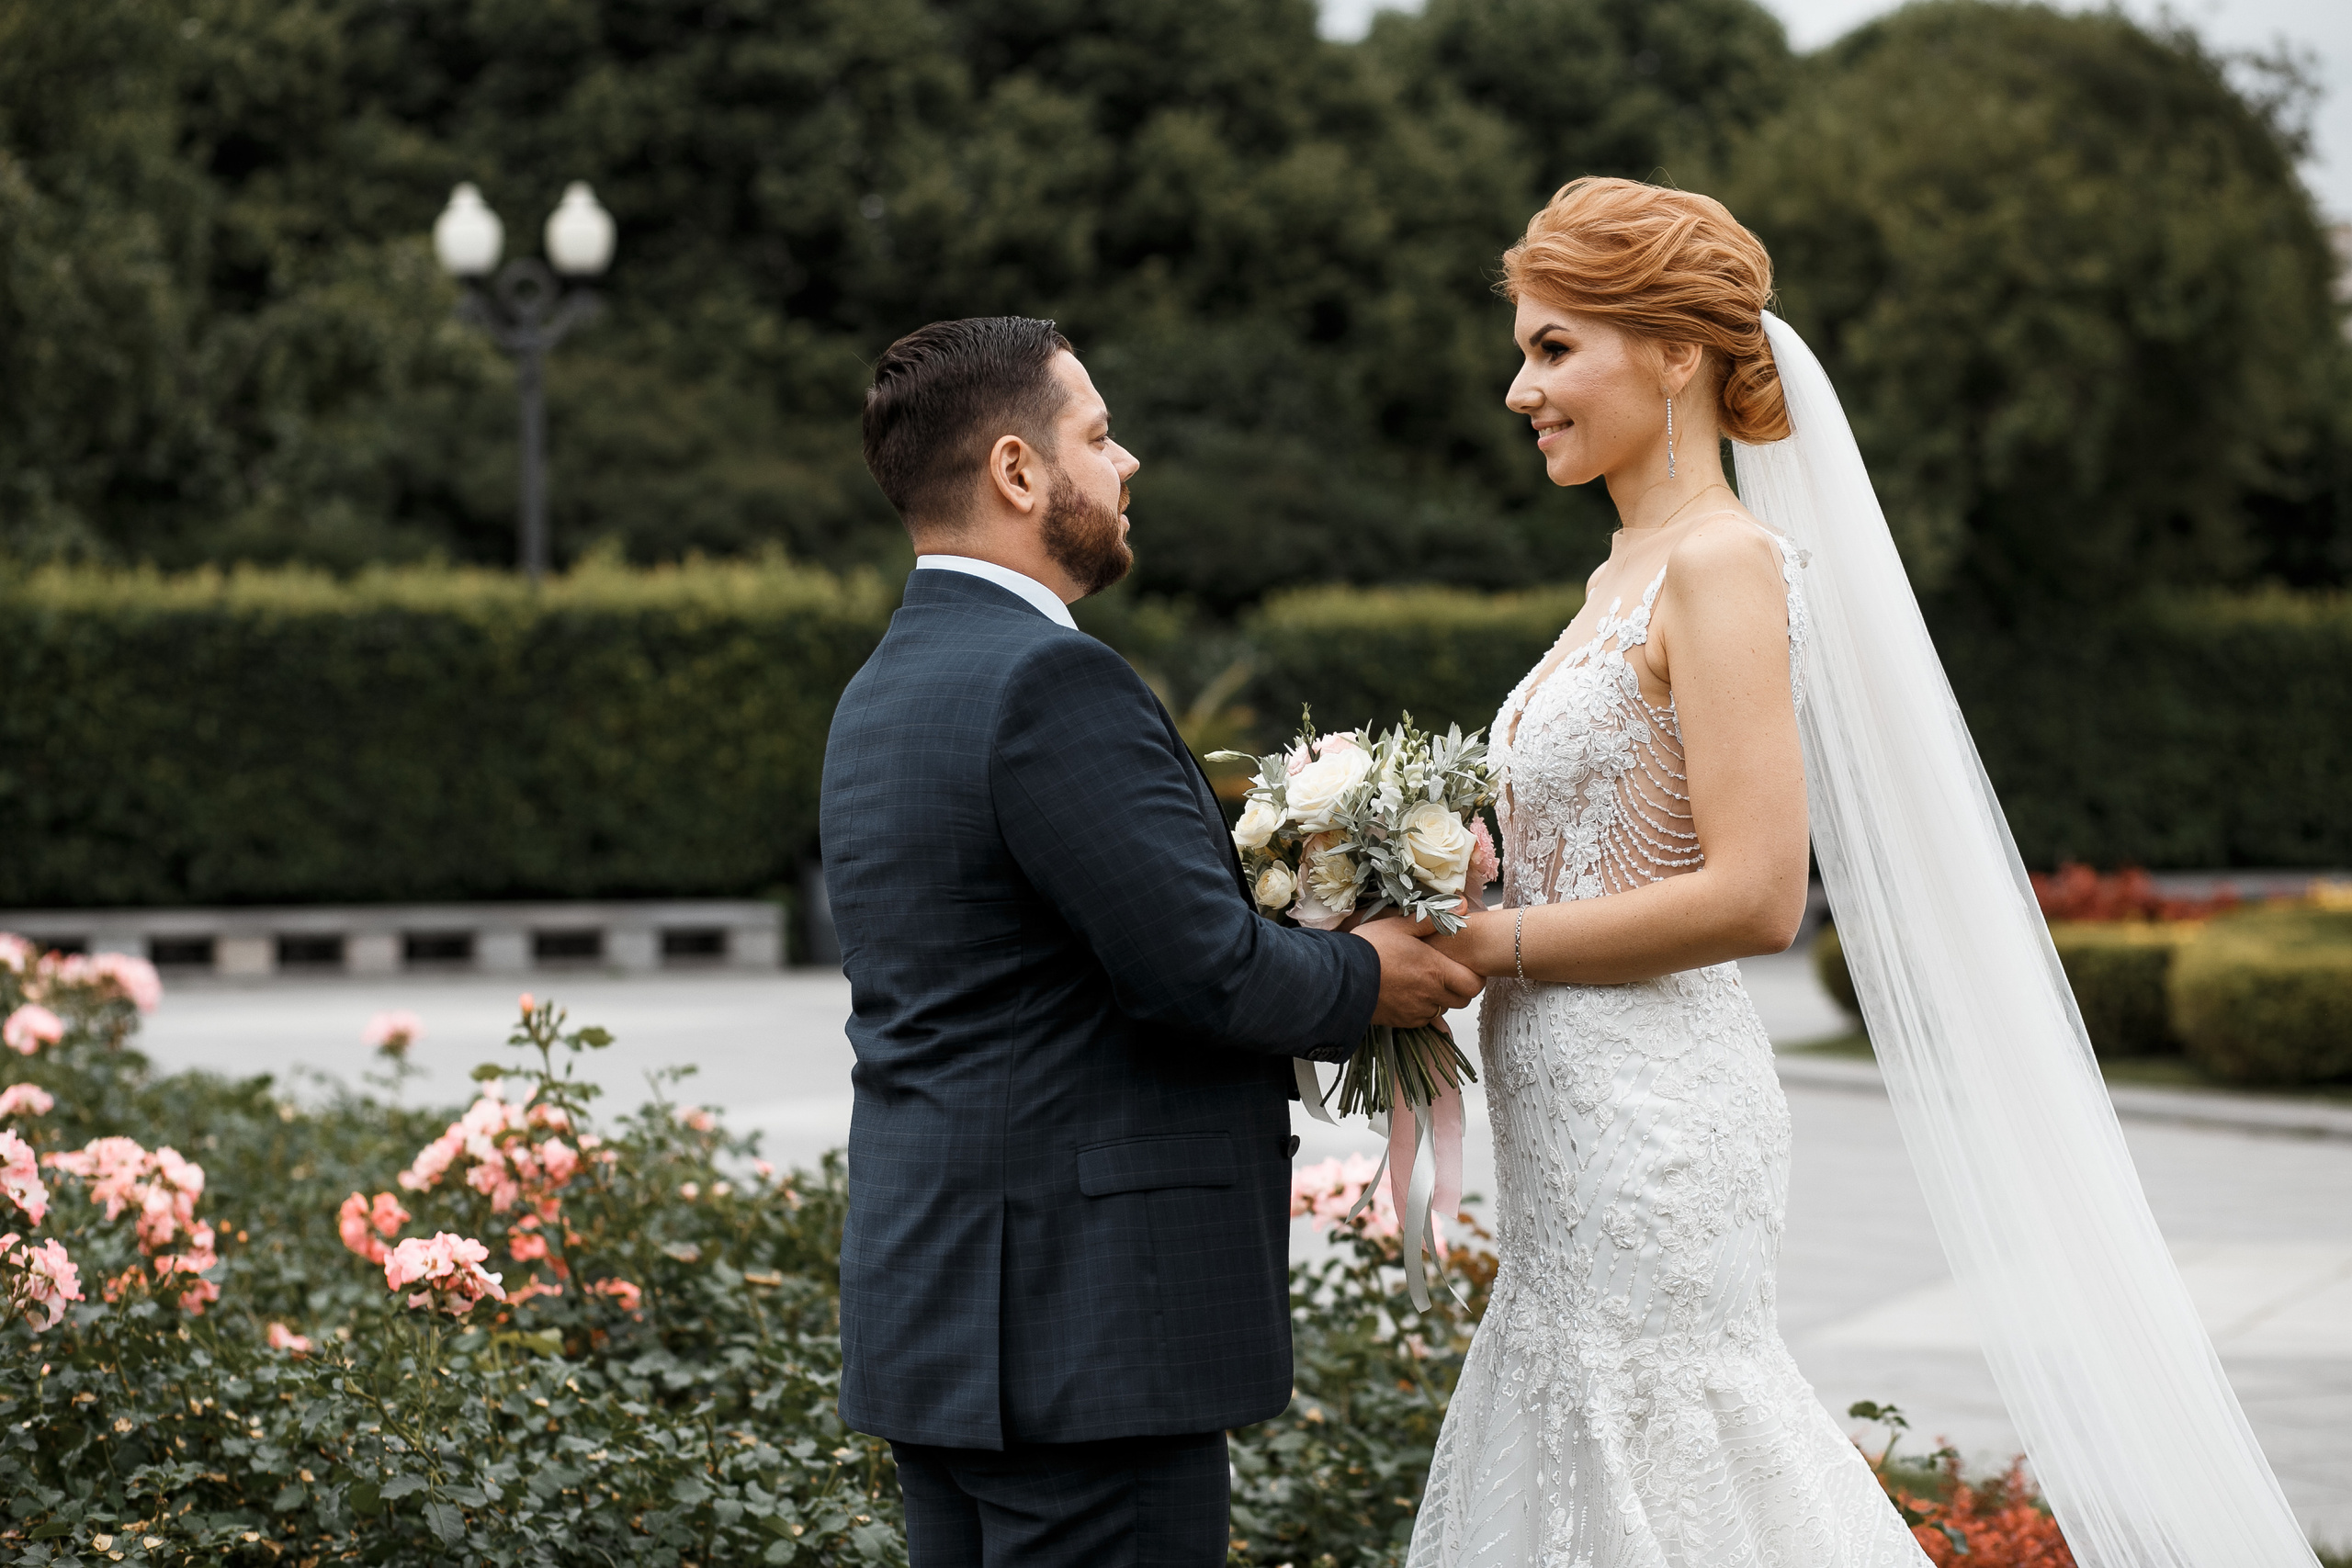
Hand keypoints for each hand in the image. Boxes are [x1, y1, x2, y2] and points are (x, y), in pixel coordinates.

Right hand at [1355, 917, 1483, 1026]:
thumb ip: (1434, 918)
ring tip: (1421, 982)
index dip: (1473, 977)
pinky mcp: (1402, 1022)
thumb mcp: (1400, 926)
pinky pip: (1422, 1020)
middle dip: (1458, 989)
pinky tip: (1406, 993)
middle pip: (1461, 1000)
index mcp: (1435, 970)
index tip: (1464, 968)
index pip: (1473, 984)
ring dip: (1438, 999)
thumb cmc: (1369, 948)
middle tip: (1444, 974)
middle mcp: (1430, 994)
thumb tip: (1462, 905)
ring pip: (1441, 1010)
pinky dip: (1420, 1009)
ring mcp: (1416, 1011)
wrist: (1340, 978)